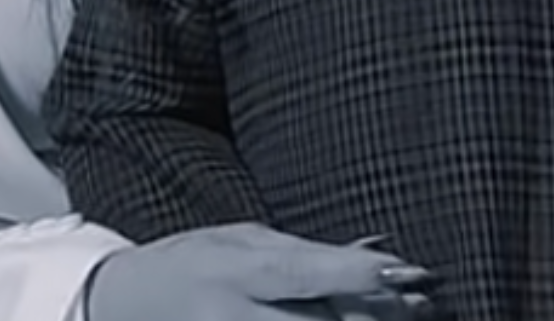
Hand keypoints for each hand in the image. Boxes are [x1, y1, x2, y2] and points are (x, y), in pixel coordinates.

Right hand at [82, 224, 434, 320]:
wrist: (129, 304)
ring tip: (411, 309)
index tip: (407, 270)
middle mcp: (234, 314)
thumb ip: (306, 253)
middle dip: (377, 313)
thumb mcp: (242, 241)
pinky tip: (368, 317)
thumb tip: (376, 253)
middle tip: (423, 301)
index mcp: (233, 270)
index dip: (355, 274)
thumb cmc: (194, 262)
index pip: (300, 273)